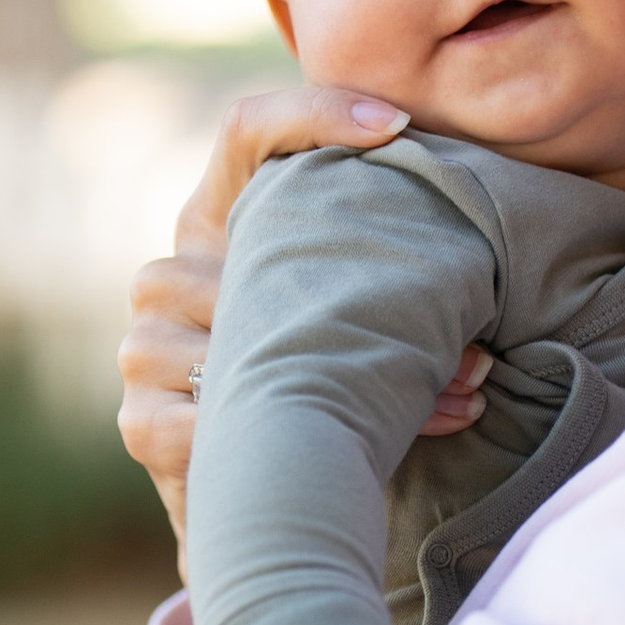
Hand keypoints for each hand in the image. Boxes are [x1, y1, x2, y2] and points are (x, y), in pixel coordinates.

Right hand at [117, 86, 489, 545]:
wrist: (264, 514)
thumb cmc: (322, 400)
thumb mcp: (356, 328)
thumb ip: (386, 287)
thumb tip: (482, 328)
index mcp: (221, 226)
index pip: (247, 132)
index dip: (314, 110)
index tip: (398, 126)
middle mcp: (171, 274)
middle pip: (257, 241)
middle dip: (379, 299)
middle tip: (475, 354)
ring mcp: (144, 347)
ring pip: (247, 336)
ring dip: (357, 379)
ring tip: (449, 408)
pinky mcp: (142, 423)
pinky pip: (216, 417)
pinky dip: (299, 439)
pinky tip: (346, 461)